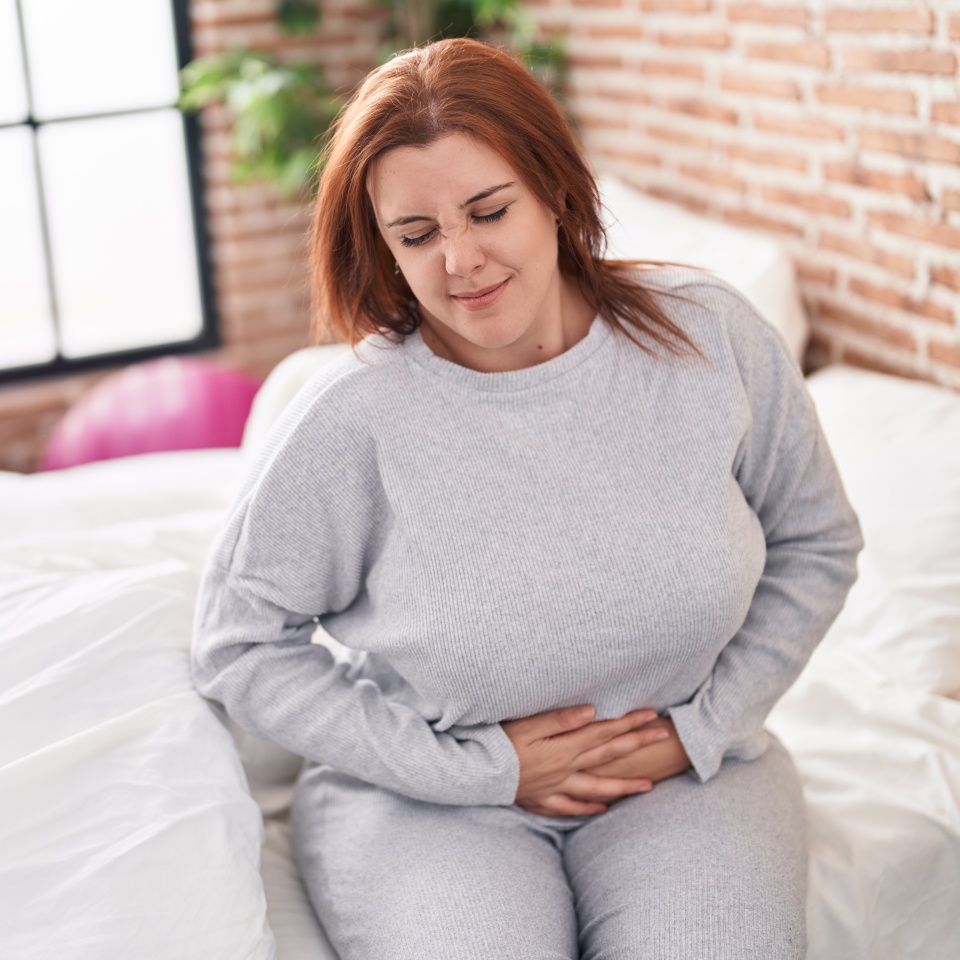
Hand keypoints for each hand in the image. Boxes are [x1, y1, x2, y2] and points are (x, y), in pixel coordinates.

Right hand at [502, 705, 671, 816]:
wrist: (473, 775)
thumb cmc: (497, 744)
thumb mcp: (527, 724)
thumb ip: (560, 719)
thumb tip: (592, 712)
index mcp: (563, 748)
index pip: (604, 733)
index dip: (629, 724)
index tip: (652, 716)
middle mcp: (565, 769)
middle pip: (607, 757)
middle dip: (637, 745)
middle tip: (663, 737)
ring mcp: (554, 787)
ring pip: (596, 789)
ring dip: (623, 786)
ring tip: (647, 786)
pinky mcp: (540, 798)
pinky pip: (570, 807)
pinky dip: (588, 808)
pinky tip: (601, 809)